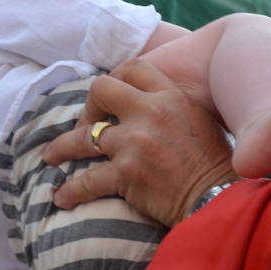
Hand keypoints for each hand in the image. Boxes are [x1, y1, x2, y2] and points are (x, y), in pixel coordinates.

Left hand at [42, 59, 236, 227]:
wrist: (220, 201)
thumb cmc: (215, 166)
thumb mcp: (201, 121)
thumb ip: (172, 109)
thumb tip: (146, 109)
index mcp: (171, 96)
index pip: (131, 68)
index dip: (114, 80)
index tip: (108, 100)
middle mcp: (150, 112)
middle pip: (100, 90)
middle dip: (86, 109)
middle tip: (84, 126)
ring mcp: (135, 143)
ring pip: (83, 138)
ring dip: (61, 148)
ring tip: (50, 157)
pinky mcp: (126, 175)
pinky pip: (86, 180)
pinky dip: (71, 190)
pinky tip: (61, 198)